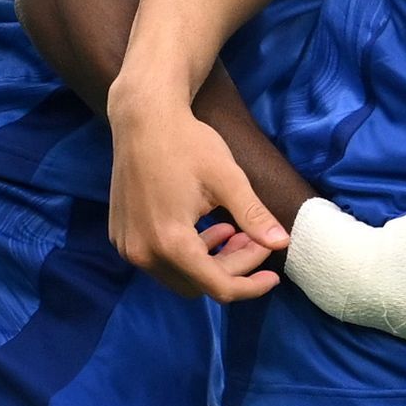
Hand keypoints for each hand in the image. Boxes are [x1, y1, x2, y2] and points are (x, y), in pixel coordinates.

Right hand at [110, 88, 285, 301]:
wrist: (142, 119)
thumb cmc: (187, 143)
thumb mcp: (227, 179)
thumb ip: (254, 216)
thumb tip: (283, 243)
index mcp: (171, 242)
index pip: (218, 287)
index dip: (251, 286)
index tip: (273, 274)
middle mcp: (143, 253)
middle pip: (199, 284)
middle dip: (232, 269)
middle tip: (253, 240)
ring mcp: (128, 246)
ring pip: (179, 275)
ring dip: (210, 262)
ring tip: (231, 229)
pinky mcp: (121, 236)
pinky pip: (160, 260)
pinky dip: (187, 253)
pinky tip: (204, 226)